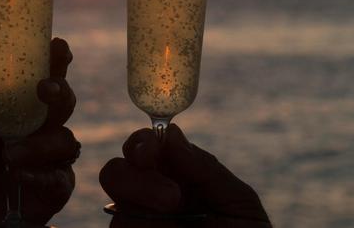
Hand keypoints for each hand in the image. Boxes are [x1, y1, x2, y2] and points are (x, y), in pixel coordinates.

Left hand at [0, 38, 78, 227]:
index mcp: (18, 114)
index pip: (42, 82)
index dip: (54, 63)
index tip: (57, 44)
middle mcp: (40, 133)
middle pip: (63, 105)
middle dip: (59, 92)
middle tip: (44, 88)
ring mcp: (49, 162)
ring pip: (65, 141)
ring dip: (40, 143)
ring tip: (9, 154)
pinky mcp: (53, 192)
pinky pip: (59, 179)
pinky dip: (41, 174)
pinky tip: (19, 174)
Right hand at [100, 124, 270, 226]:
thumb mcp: (238, 202)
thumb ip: (206, 167)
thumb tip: (171, 135)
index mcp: (176, 176)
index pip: (145, 147)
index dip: (142, 142)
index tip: (150, 151)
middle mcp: (150, 198)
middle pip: (115, 171)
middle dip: (135, 177)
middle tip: (171, 197)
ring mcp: (139, 225)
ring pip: (117, 207)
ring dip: (146, 211)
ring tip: (177, 223)